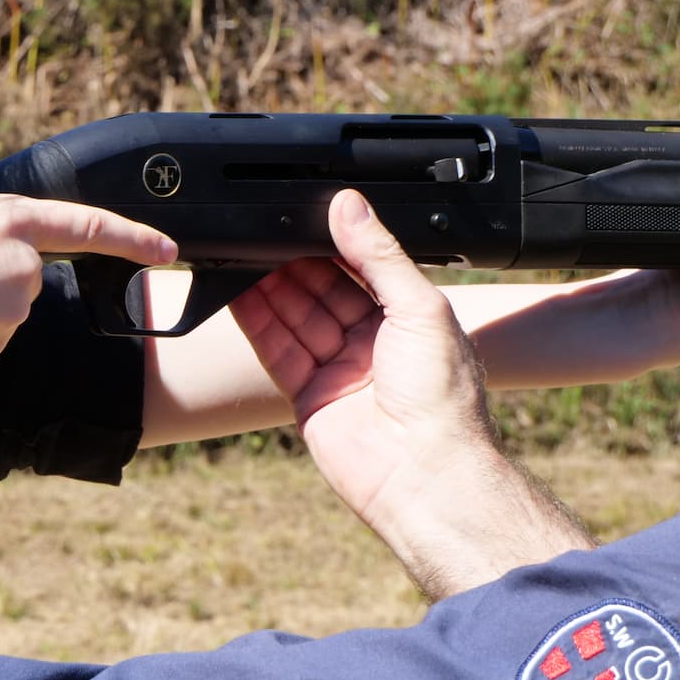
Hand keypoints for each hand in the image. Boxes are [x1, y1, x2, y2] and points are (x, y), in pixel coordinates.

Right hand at [231, 189, 589, 596]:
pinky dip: (257, 322)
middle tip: (263, 232)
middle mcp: (374, 344)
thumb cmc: (442, 400)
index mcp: (411, 320)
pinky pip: (277, 351)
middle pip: (324, 291)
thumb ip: (379, 255)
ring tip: (240, 254)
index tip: (305, 215)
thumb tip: (350, 206)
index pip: (363, 269)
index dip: (333, 243)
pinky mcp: (308, 396)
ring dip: (269, 287)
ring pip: (297, 318)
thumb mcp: (420, 307)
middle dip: (294, 262)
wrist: (423, 473)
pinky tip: (237, 294)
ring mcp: (339, 370)